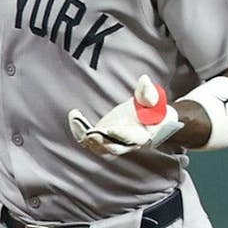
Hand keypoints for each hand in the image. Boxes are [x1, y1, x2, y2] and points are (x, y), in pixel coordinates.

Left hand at [67, 75, 183, 155]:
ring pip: (98, 146)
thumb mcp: (152, 100)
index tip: (110, 129)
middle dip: (100, 142)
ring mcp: (114, 143)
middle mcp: (127, 144)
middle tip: (90, 134)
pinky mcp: (103, 140)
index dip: (122, 135)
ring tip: (76, 119)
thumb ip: (148, 93)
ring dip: (85, 136)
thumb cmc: (150, 110)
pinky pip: (89, 141)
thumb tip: (145, 79)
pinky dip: (79, 131)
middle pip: (114, 147)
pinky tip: (74, 116)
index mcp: (142, 135)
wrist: (147, 120)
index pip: (133, 138)